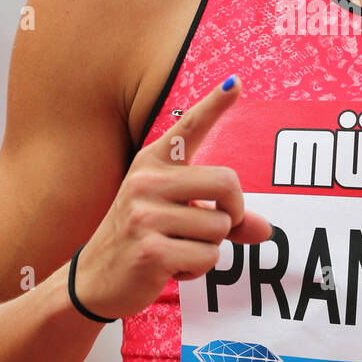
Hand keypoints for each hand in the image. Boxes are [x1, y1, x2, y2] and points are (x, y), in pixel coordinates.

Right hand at [72, 76, 270, 319]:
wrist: (94, 278)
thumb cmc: (143, 238)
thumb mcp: (177, 216)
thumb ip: (223, 216)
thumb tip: (267, 230)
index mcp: (153, 163)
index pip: (189, 127)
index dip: (215, 104)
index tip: (235, 82)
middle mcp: (147, 181)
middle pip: (228, 183)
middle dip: (233, 212)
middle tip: (214, 226)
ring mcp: (145, 215)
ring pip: (220, 228)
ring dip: (209, 246)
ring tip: (177, 248)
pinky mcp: (150, 250)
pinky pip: (207, 257)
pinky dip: (198, 269)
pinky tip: (170, 267)